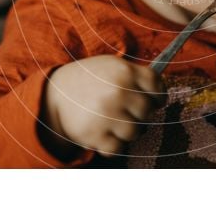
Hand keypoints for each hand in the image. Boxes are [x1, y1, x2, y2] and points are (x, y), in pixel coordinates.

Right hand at [40, 55, 165, 158]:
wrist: (54, 93)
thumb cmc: (90, 79)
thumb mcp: (112, 66)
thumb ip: (136, 75)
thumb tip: (161, 93)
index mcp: (125, 71)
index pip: (157, 87)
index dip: (158, 96)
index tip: (154, 101)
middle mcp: (118, 92)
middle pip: (148, 111)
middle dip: (140, 113)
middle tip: (126, 111)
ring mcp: (107, 114)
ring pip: (136, 132)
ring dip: (128, 130)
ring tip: (114, 122)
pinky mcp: (95, 135)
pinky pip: (118, 149)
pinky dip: (113, 146)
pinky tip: (105, 134)